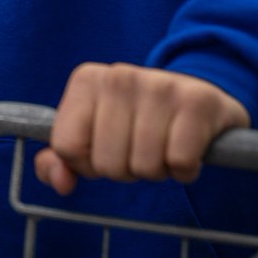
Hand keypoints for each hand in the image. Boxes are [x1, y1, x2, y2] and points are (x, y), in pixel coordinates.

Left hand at [34, 63, 249, 195]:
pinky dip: (184, 170)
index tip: (106, 148)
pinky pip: (180, 163)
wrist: (197, 99)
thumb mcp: (94, 131)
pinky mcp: (196, 102)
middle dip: (126, 170)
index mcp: (86, 79)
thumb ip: (64, 159)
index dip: (87, 164)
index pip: (67, 146)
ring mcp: (158, 85)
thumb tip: (61, 182)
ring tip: (163, 146)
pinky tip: (186, 147)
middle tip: (140, 149)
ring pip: (144, 167)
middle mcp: (119, 75)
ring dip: (157, 170)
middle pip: (106, 164)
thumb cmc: (136, 121)